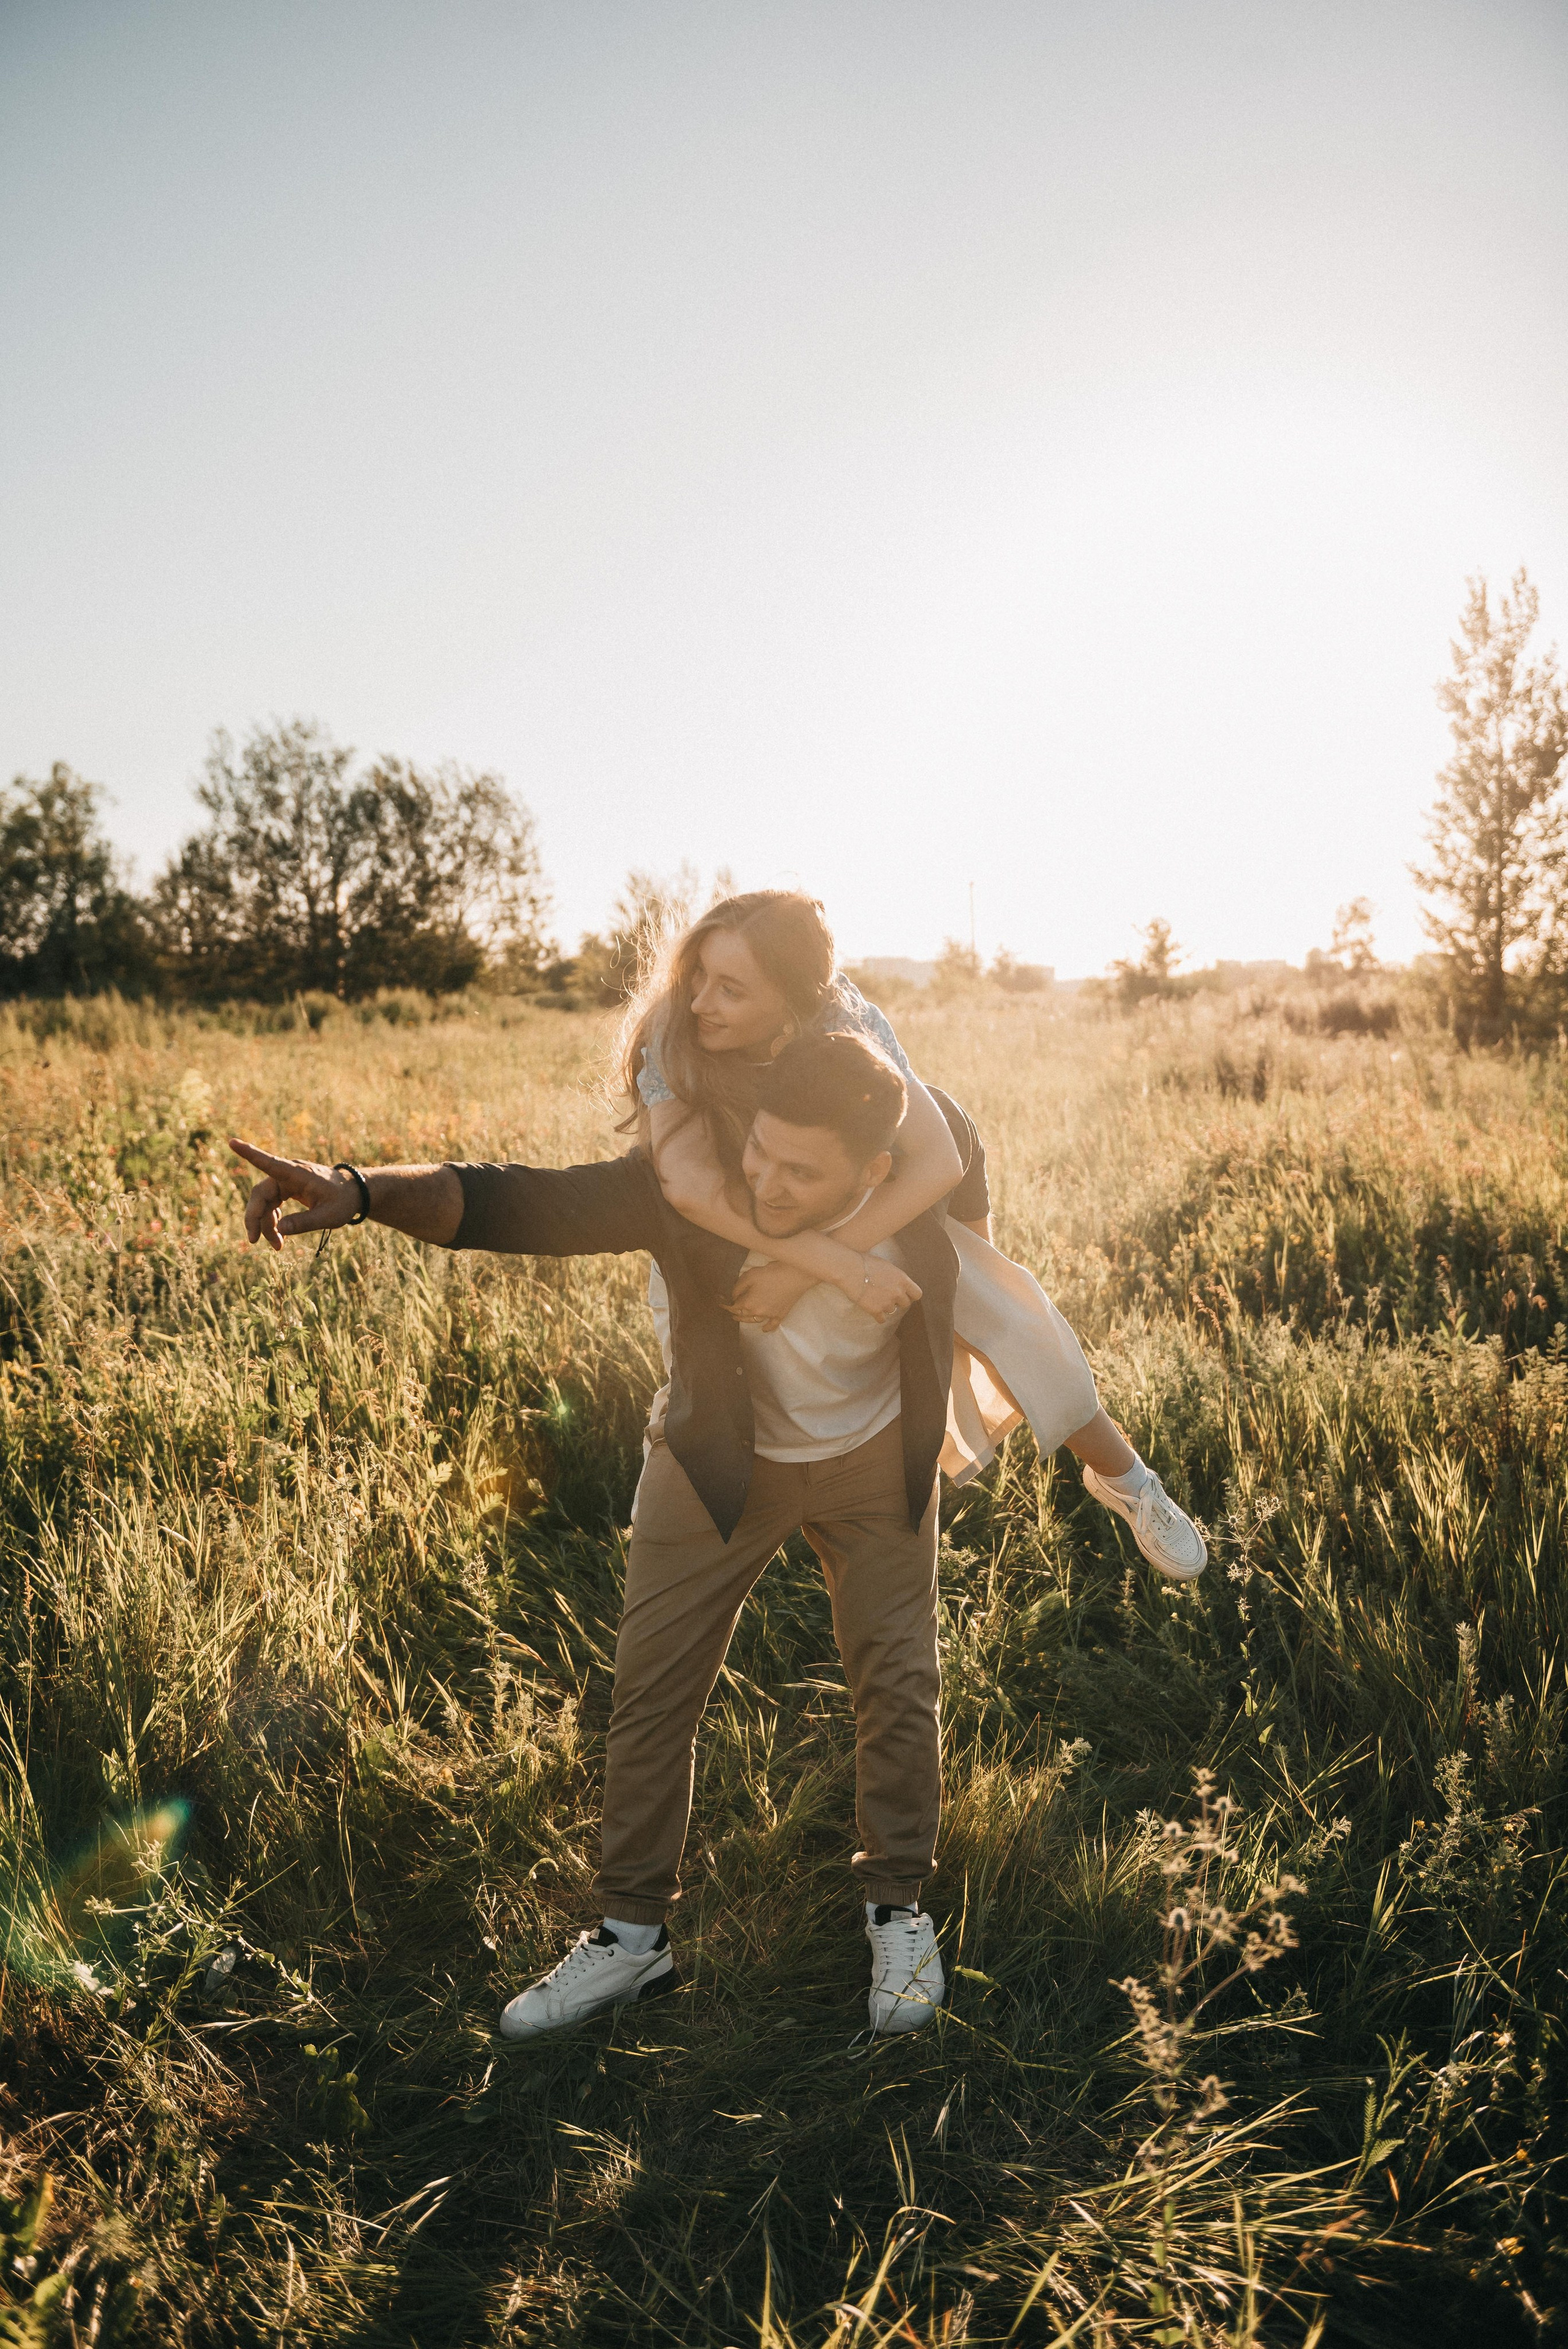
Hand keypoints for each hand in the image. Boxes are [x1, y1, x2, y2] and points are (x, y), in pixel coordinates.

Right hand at [230, 1139, 360, 1250]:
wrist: (354, 1194)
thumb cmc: (343, 1201)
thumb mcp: (328, 1216)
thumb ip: (304, 1223)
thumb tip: (279, 1230)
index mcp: (298, 1174)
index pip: (270, 1162)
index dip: (250, 1153)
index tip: (231, 1142)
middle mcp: (288, 1174)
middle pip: (260, 1194)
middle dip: (255, 1218)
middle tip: (254, 1241)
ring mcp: (285, 1182)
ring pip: (263, 1203)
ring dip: (265, 1224)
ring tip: (277, 1246)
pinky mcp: (286, 1190)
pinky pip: (270, 1205)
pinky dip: (271, 1221)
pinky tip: (278, 1236)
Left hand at [723, 1259, 816, 1332]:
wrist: (795, 1275)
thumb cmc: (771, 1273)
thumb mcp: (750, 1275)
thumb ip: (738, 1287)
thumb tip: (734, 1296)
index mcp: (748, 1303)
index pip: (733, 1307)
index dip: (726, 1305)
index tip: (721, 1304)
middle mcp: (757, 1312)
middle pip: (742, 1315)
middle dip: (734, 1313)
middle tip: (730, 1311)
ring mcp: (770, 1315)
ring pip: (754, 1321)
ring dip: (746, 1320)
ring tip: (740, 1318)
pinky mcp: (781, 1315)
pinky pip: (772, 1325)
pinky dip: (766, 1328)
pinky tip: (763, 1329)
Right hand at [840, 1253, 921, 1324]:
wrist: (850, 1270)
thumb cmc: (866, 1263)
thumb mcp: (887, 1266)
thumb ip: (895, 1277)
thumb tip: (896, 1281)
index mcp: (902, 1279)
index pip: (917, 1294)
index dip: (911, 1295)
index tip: (905, 1294)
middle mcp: (898, 1292)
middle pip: (905, 1304)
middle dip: (898, 1301)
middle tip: (889, 1297)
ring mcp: (887, 1302)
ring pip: (892, 1311)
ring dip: (886, 1307)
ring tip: (877, 1300)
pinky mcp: (876, 1310)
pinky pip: (882, 1319)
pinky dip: (878, 1316)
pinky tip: (874, 1310)